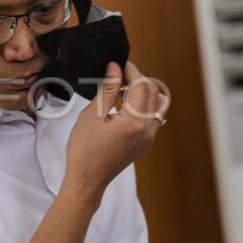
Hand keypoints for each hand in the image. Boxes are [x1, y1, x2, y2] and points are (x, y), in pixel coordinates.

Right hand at [65, 61, 167, 192]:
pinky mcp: (144, 142)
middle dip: (137, 80)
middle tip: (117, 76)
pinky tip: (122, 106)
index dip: (131, 71)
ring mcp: (148, 137)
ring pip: (157, 105)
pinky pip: (152, 117)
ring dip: (142, 93)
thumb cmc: (85, 151)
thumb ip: (107, 90)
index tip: (118, 64)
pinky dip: (141, 106)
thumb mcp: (92, 115)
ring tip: (120, 90)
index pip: (142, 86)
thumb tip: (115, 69)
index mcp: (135, 122)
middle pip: (153, 93)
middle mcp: (148, 129)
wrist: (87, 179)